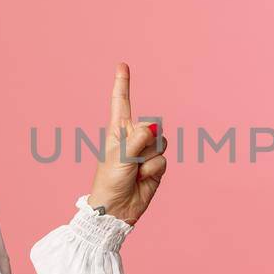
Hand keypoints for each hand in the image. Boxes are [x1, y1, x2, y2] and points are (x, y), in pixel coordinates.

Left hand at [87, 62, 166, 224]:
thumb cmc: (109, 181)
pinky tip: (142, 178)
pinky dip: (154, 170)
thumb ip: (138, 138)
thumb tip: (154, 128)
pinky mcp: (156, 167)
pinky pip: (164, 159)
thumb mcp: (120, 156)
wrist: (116, 209)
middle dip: (145, 141)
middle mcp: (133, 138)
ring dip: (149, 158)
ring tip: (135, 170)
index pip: (122, 102)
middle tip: (131, 158)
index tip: (122, 65)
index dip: (123, 84)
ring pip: (161, 143)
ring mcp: (146, 152)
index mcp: (118, 131)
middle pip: (152, 125)